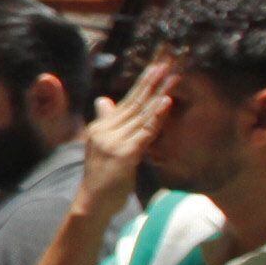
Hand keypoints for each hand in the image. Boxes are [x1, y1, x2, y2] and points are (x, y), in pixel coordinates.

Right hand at [80, 57, 178, 210]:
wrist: (91, 204)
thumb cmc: (100, 179)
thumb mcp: (102, 146)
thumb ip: (105, 121)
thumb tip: (103, 100)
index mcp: (101, 127)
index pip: (126, 100)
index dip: (143, 82)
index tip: (157, 65)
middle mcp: (105, 130)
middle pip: (134, 102)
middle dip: (152, 80)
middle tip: (168, 60)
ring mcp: (114, 142)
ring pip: (142, 114)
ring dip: (159, 93)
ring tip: (174, 75)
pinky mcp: (124, 154)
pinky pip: (145, 132)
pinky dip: (157, 116)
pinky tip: (167, 102)